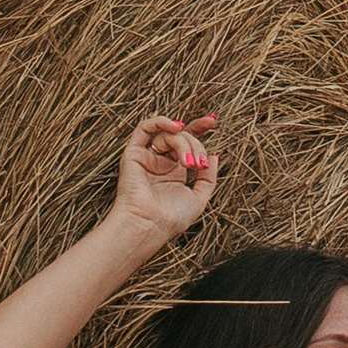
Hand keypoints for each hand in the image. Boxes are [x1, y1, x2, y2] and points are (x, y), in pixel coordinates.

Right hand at [111, 110, 219, 248]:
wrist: (149, 226)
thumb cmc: (171, 219)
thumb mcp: (199, 198)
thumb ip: (208, 178)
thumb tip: (214, 156)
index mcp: (175, 171)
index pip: (187, 142)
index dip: (200, 128)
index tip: (213, 120)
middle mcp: (160, 162)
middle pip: (183, 138)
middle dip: (196, 145)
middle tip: (198, 164)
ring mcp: (147, 157)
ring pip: (169, 135)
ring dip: (184, 143)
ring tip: (189, 163)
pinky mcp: (133, 154)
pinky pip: (145, 128)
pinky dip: (161, 121)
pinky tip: (176, 126)